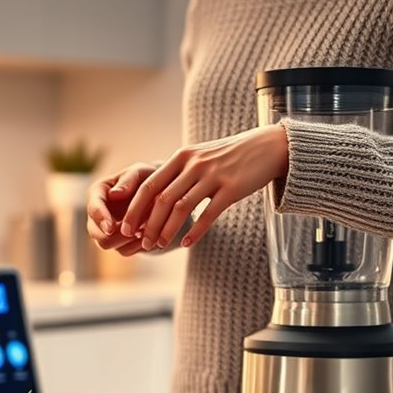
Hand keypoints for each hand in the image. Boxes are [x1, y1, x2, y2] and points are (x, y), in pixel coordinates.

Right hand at [86, 162, 158, 255]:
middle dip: (115, 236)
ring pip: (109, 245)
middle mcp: (97, 214)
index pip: (93, 209)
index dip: (101, 219)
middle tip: (137, 231)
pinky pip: (125, 251)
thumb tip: (114, 194)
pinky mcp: (119, 242)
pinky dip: (137, 245)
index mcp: (97, 193)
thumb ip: (128, 181)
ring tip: (146, 230)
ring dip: (128, 241)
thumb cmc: (147, 178)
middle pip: (97, 234)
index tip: (111, 227)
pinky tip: (149, 236)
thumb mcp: (140, 173)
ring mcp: (106, 230)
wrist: (160, 193)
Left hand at [119, 124, 288, 249]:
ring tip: (158, 246)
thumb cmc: (228, 156)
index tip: (125, 228)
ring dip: (167, 230)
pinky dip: (195, 231)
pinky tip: (186, 244)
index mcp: (182, 157)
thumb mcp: (199, 157)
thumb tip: (153, 196)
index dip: (135, 209)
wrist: (266, 147)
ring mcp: (213, 176)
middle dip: (147, 224)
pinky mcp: (232, 188)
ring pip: (182, 207)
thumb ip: (177, 173)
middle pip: (162, 199)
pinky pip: (209, 214)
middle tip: (140, 243)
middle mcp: (194, 165)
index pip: (150, 185)